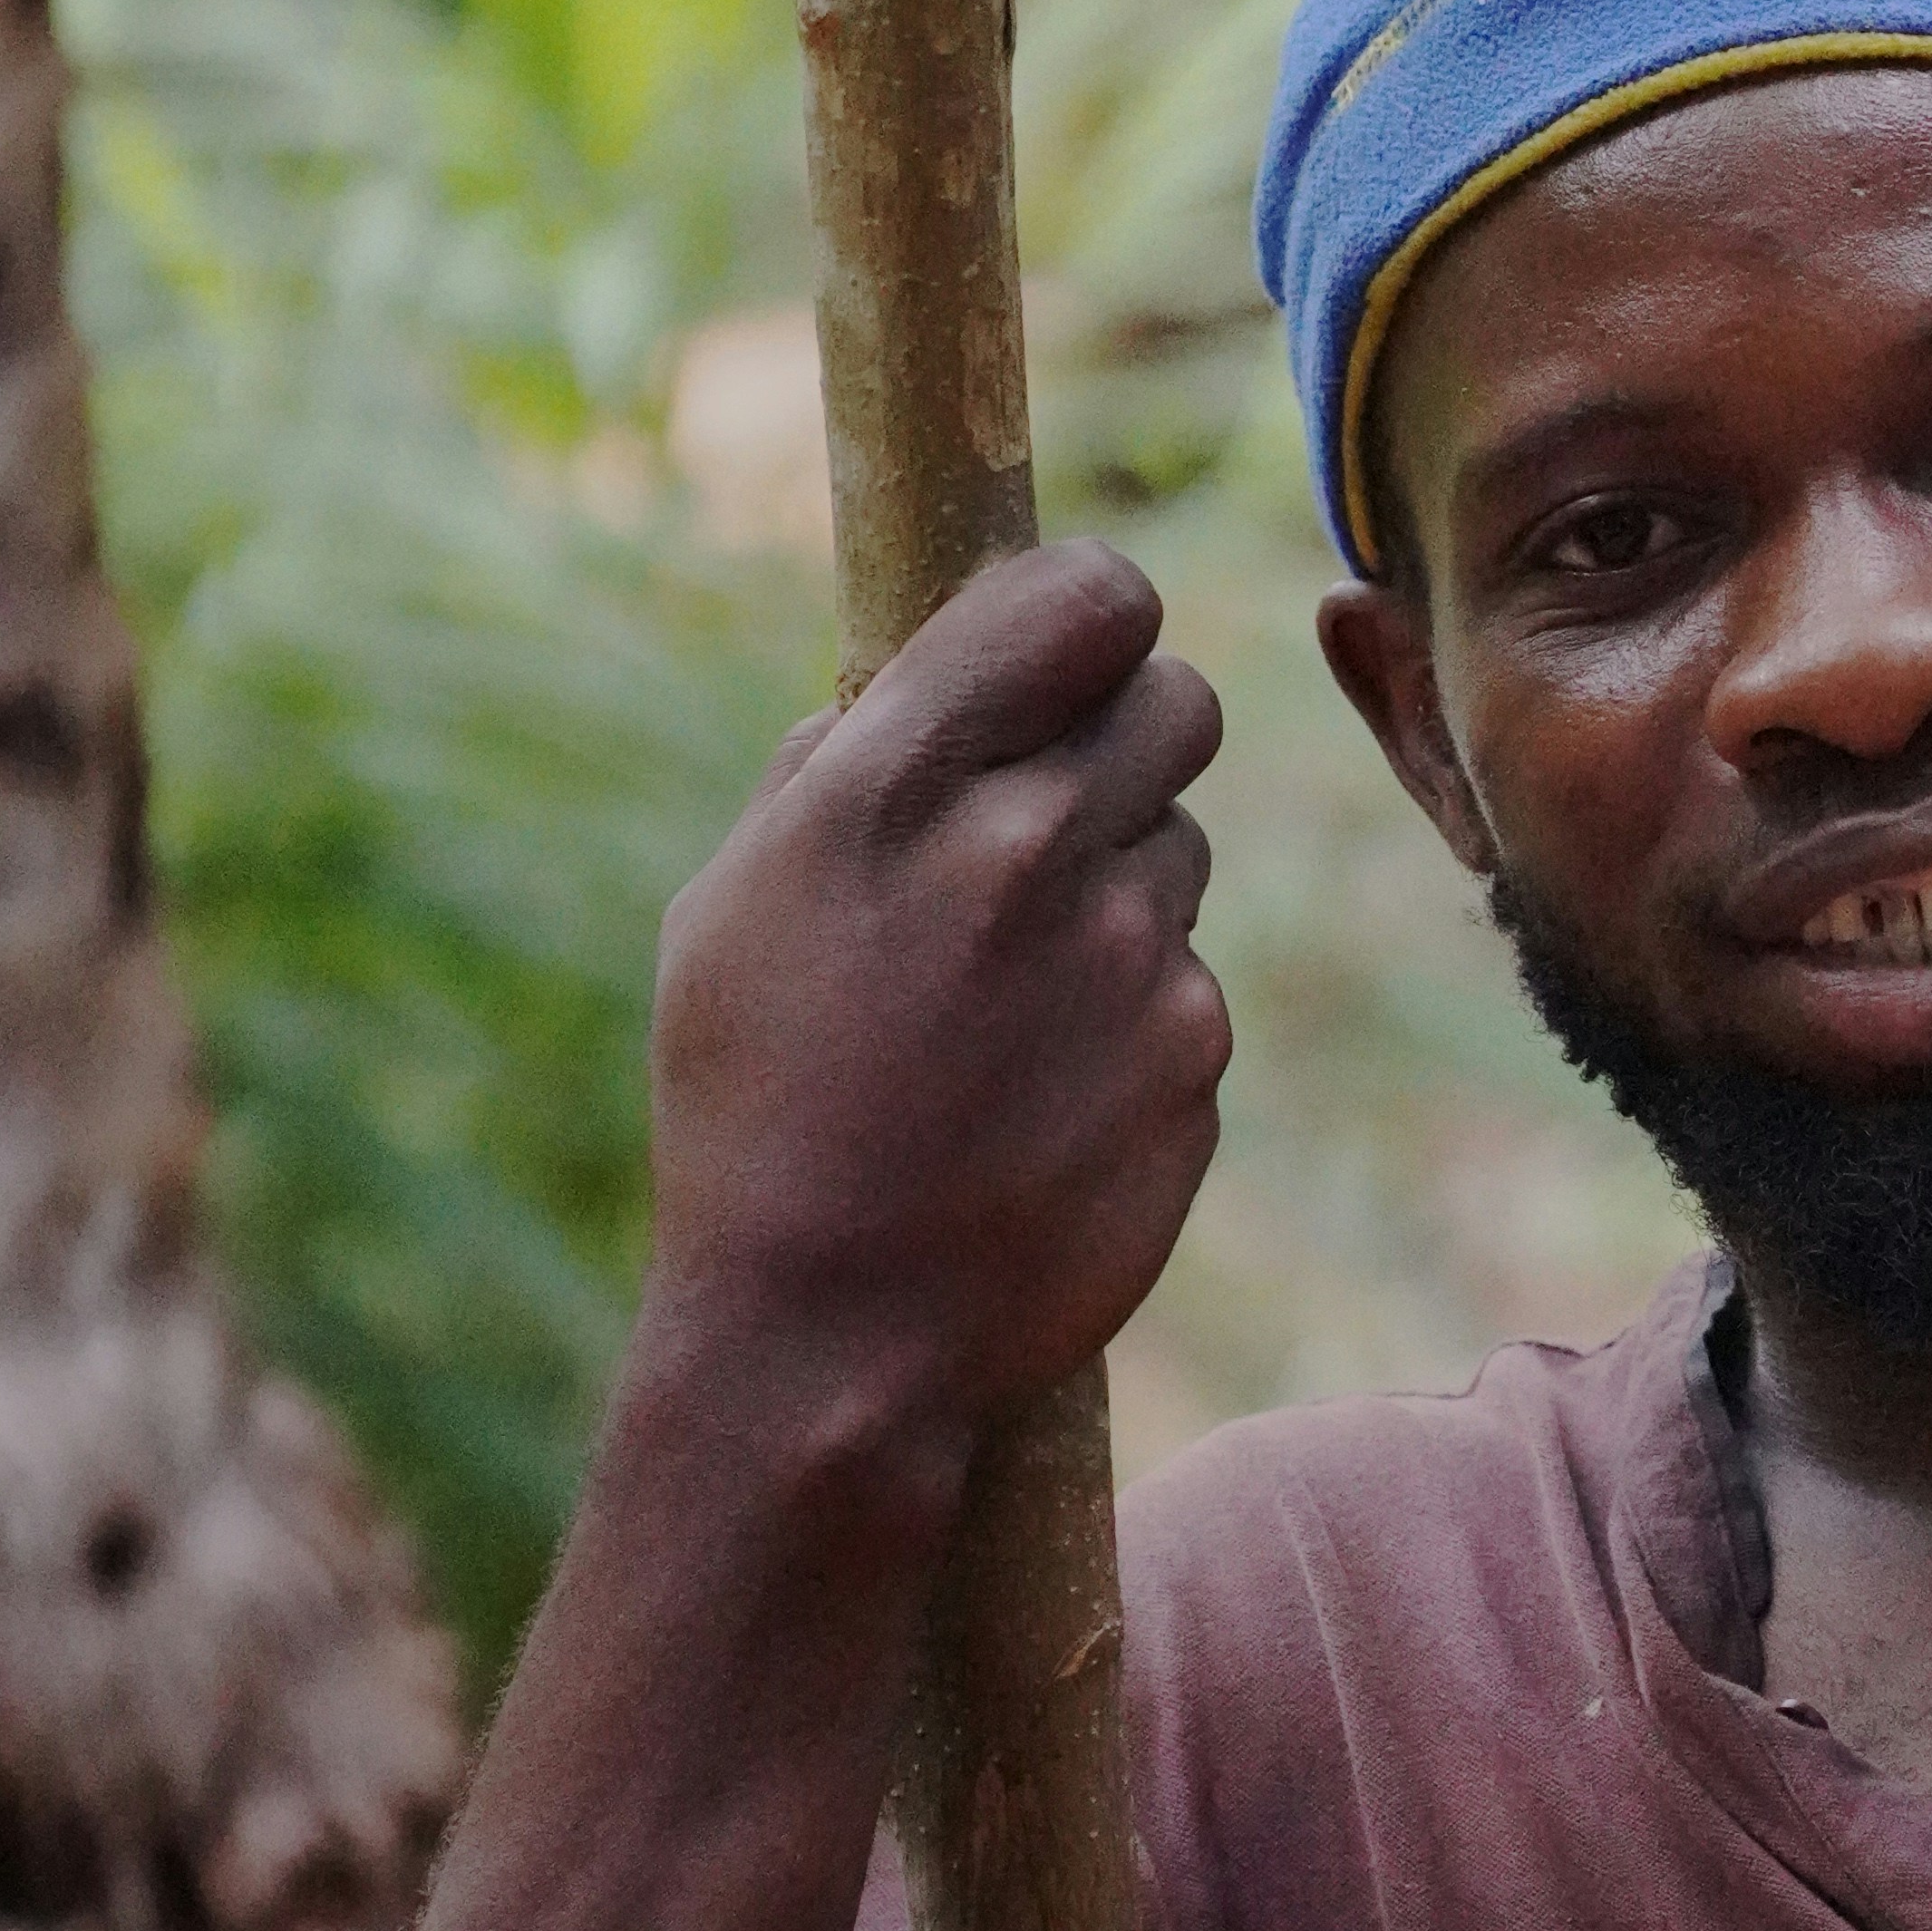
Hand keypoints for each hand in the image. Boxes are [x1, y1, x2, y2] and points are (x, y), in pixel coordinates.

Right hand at [641, 539, 1228, 1508]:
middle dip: (1125, 739)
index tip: (1069, 653)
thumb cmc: (759, 1109)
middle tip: (1055, 815)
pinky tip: (1049, 1092)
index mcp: (891, 785)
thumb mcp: (737, 905)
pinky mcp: (1194, 1047)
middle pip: (1177, 698)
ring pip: (1183, 843)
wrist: (832, 1336)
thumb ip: (840, 761)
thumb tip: (926, 666)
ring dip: (1120, 888)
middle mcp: (1022, 845)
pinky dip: (1136, 1015)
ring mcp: (1126, 950)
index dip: (1091, 615)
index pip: (1085, 595)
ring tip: (1014, 996)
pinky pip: (1190, 975)